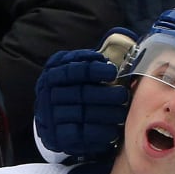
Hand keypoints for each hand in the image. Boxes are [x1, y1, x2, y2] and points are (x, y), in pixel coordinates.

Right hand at [34, 28, 136, 158]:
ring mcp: (51, 115)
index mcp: (54, 73)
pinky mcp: (57, 136)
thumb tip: (125, 37)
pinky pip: (80, 135)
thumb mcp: (78, 70)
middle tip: (123, 96)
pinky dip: (98, 133)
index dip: (93, 69)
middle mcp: (49, 93)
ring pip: (82, 114)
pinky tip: (112, 131)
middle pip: (81, 94)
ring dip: (106, 114)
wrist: (54, 120)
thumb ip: (94, 59)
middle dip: (106, 95)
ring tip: (122, 114)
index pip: (73, 69)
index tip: (112, 70)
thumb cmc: (75, 90)